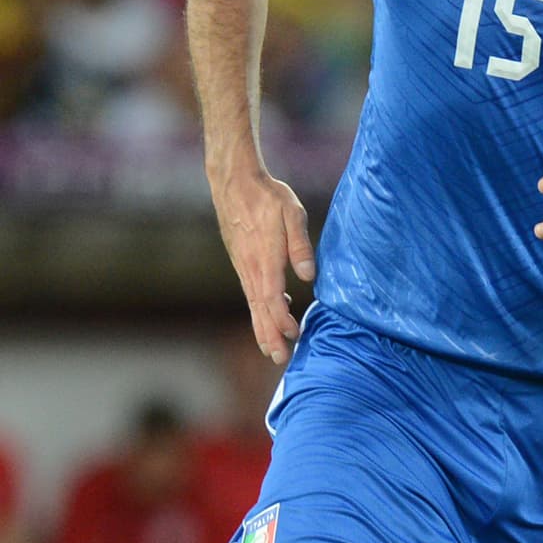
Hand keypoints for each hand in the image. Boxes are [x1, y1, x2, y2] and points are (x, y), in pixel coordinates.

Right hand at [210, 169, 314, 363]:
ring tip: (270, 350)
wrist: (234, 182)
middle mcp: (250, 267)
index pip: (271, 297)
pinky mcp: (242, 262)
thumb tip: (308, 276)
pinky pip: (251, 293)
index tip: (293, 335)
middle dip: (270, 335)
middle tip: (280, 360)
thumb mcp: (291, 213)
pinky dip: (258, 310)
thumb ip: (299, 245)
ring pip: (253, 304)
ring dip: (262, 328)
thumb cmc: (267, 195)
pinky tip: (269, 316)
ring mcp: (243, 266)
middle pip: (260, 309)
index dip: (281, 319)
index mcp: (264, 258)